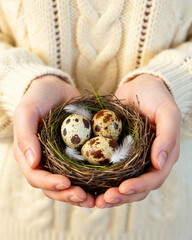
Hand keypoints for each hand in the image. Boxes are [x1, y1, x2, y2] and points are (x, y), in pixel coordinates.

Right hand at [13, 75, 94, 207]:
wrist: (55, 88)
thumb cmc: (38, 97)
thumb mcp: (27, 111)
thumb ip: (25, 135)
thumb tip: (31, 162)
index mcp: (28, 154)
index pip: (36, 176)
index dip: (50, 183)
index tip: (66, 183)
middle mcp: (44, 161)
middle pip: (53, 186)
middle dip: (68, 195)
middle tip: (85, 198)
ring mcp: (59, 159)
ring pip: (68, 184)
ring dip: (80, 194)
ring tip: (95, 199)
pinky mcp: (74, 154)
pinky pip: (81, 171)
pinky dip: (90, 181)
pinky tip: (102, 186)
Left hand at [95, 74, 180, 207]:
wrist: (140, 86)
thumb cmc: (156, 97)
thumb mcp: (167, 112)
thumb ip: (168, 137)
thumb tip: (160, 164)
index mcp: (163, 155)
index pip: (153, 179)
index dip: (138, 187)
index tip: (121, 189)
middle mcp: (148, 161)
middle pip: (137, 187)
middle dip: (121, 196)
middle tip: (103, 200)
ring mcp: (132, 158)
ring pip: (122, 183)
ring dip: (110, 194)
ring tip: (95, 200)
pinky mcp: (118, 152)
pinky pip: (111, 170)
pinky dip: (102, 180)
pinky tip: (89, 184)